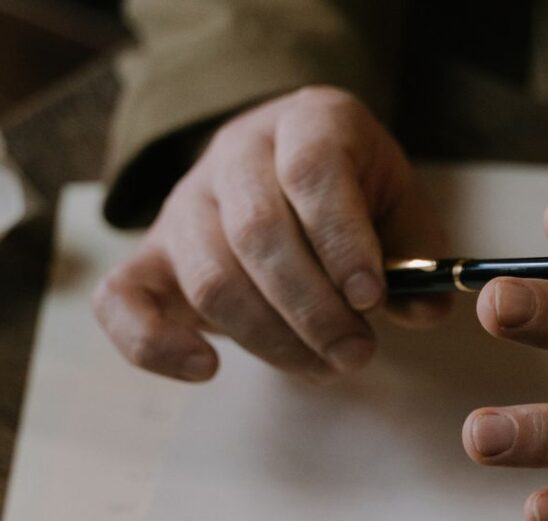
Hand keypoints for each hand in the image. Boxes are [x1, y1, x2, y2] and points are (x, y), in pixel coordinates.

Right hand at [94, 87, 447, 382]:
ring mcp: (184, 206)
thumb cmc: (351, 199)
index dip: (341, 239)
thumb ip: (419, 255)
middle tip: (358, 355)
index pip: (311, 170)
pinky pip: (122, 300)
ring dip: (271, 339)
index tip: (372, 299)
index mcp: (306, 123)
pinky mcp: (150, 257)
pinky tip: (208, 369)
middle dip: (314, 310)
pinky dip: (154, 344)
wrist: (281, 175)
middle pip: (258, 233)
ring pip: (211, 277)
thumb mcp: (398, 208)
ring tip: (324, 368)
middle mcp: (236, 155)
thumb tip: (425, 310)